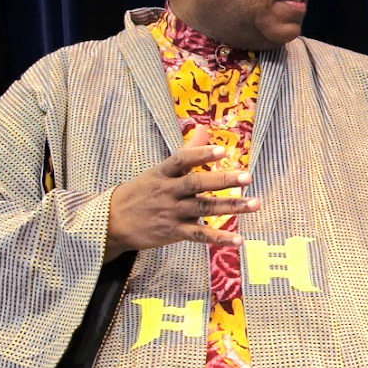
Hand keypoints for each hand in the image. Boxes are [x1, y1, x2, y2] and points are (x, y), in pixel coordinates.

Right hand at [105, 127, 257, 255]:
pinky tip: (239, 240)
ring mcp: (172, 213)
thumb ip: (187, 150)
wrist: (112, 223)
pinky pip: (200, 235)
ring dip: (232, 207)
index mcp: (163, 173)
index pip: (181, 160)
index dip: (201, 155)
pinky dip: (220, 238)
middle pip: (196, 184)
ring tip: (255, 204)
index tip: (222, 151)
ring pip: (204, 208)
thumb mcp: (159, 170)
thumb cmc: (142, 192)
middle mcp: (168, 192)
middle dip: (223, 180)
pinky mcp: (175, 232)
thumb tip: (204, 127)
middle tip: (248, 177)